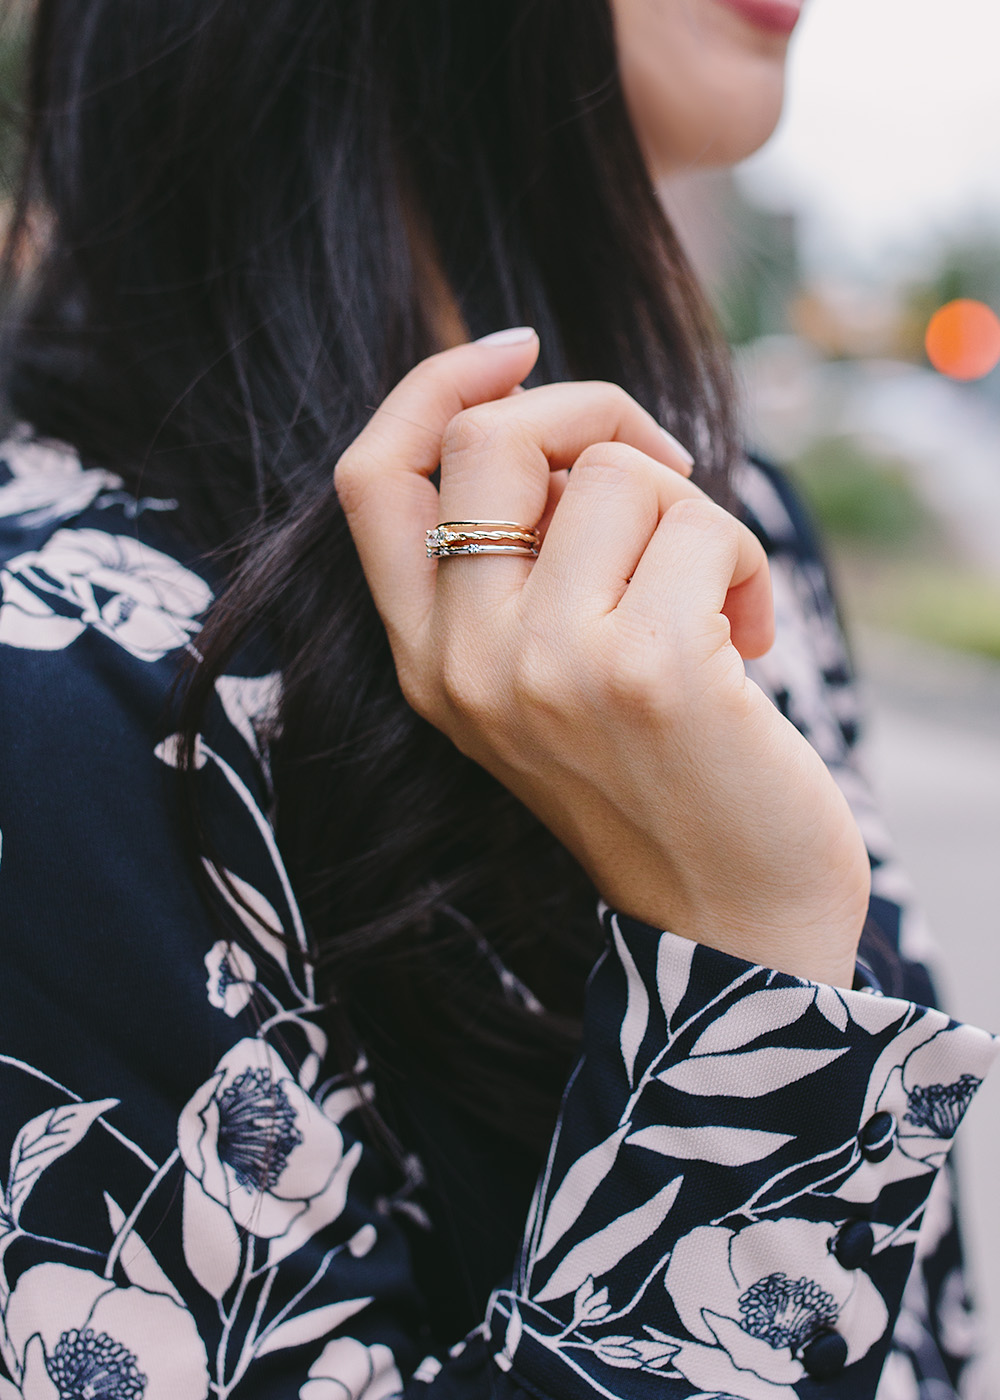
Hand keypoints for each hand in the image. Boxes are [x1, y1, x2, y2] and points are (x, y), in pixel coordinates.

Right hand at [335, 332, 869, 986]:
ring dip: (697, 516)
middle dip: (599, 415)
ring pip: (615, 473)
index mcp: (428, 662)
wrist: (731, 917)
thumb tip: (548, 414)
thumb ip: (520, 567)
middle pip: (492, 438)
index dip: (433, 387)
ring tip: (718, 603)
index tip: (516, 351)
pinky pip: (703, 522)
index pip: (370, 480)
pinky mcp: (644, 672)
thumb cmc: (657, 778)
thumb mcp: (549, 678)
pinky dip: (748, 565)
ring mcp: (545, 669)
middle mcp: (465, 664)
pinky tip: (752, 643)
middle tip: (666, 473)